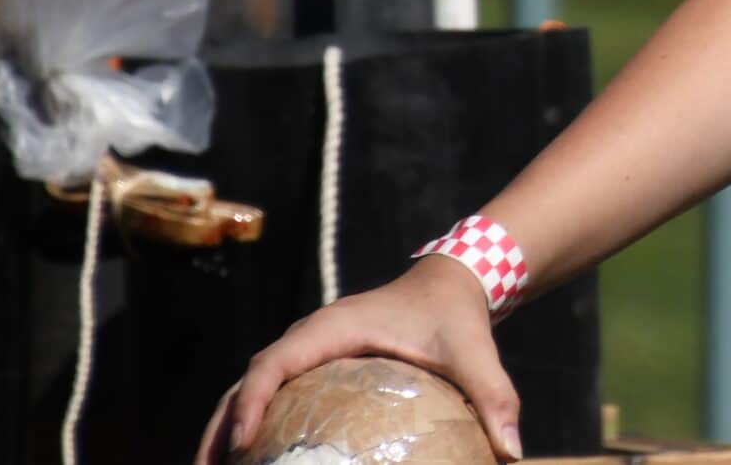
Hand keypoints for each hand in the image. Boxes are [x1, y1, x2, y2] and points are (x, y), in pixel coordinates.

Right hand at [191, 255, 522, 462]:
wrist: (450, 283)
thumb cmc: (457, 317)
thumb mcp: (476, 353)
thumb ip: (494, 397)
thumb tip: (512, 452)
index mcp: (333, 328)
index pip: (275, 362)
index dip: (252, 401)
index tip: (242, 443)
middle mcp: (308, 336)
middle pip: (245, 383)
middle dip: (219, 429)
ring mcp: (305, 349)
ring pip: (248, 390)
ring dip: (224, 431)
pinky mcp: (311, 363)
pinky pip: (269, 394)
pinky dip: (250, 424)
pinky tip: (249, 462)